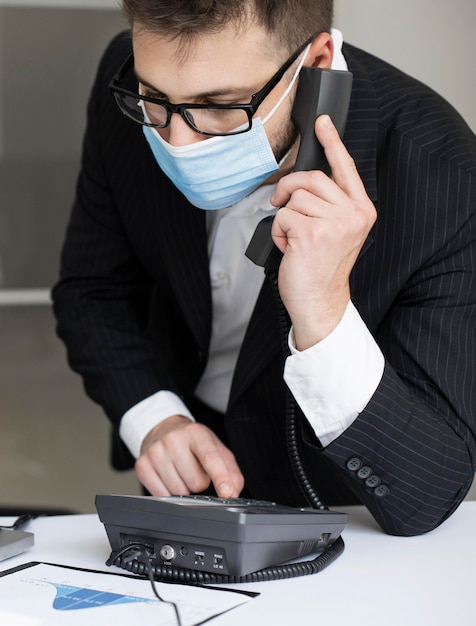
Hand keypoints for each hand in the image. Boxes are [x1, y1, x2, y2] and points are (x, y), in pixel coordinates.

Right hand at [135, 415, 244, 497]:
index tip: (227, 493)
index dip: (221, 477)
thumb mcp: (215, 448)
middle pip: (195, 482)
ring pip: (179, 491)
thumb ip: (230, 470)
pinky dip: (168, 491)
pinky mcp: (142, 465)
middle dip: (199, 482)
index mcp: (196, 433)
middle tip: (194, 469)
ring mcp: (156, 452)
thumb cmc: (192, 442)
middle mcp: (174, 440)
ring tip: (181, 471)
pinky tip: (169, 476)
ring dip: (184, 488)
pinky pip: (161, 495)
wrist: (162, 429)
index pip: (210, 458)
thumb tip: (233, 492)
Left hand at [271, 114, 375, 349]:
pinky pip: (282, 216)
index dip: (332, 142)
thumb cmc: (323, 268)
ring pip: (295, 198)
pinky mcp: (312, 234)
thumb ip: (329, 205)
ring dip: (284, 218)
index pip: (345, 168)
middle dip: (289, 190)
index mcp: (361, 210)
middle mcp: (352, 214)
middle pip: (311, 178)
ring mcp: (334, 223)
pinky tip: (288, 248)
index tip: (322, 122)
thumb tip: (303, 183)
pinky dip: (277, 232)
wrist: (320, 301)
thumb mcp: (337, 232)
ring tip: (293, 239)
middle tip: (282, 206)